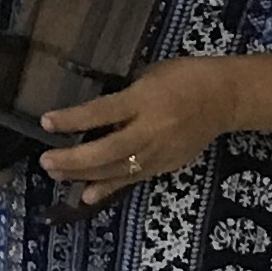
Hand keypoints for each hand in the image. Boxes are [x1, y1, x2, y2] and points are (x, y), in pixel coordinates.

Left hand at [36, 57, 237, 200]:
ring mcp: (158, 152)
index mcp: (144, 100)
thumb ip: (124, 95)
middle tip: (46, 161)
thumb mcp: (150, 75)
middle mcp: (150, 130)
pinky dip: (108, 188)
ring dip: (83, 175)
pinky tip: (86, 195)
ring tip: (55, 174)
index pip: (102, 112)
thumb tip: (93, 113)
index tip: (46, 122)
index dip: (72, 120)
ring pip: (116, 169)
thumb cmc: (185, 76)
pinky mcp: (165, 165)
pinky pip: (132, 179)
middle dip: (73, 159)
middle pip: (106, 150)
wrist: (225, 98)